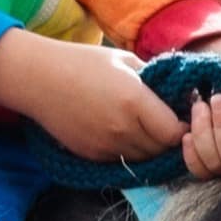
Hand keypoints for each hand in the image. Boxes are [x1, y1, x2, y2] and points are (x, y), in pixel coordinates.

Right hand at [0, 29, 185, 166]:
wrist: (37, 79)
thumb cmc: (82, 62)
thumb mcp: (125, 61)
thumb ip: (156, 79)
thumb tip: (181, 95)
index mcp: (135, 102)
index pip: (176, 132)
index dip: (183, 126)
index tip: (180, 115)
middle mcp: (123, 130)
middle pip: (162, 149)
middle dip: (169, 138)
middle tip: (166, 121)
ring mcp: (106, 146)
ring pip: (143, 159)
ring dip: (150, 147)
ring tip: (145, 127)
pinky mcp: (92, 155)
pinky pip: (122, 160)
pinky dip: (129, 150)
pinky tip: (123, 131)